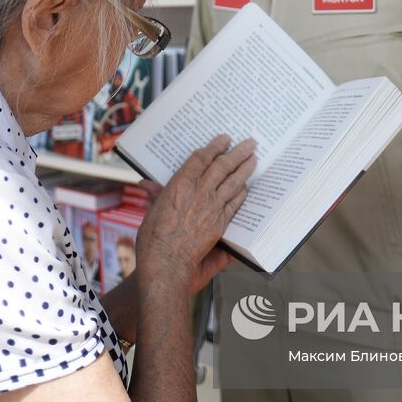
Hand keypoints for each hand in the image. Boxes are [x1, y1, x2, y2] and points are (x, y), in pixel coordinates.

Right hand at [136, 135, 254, 292]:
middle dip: (237, 152)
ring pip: (233, 182)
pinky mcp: (220, 222)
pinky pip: (235, 203)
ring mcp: (212, 207)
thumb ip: (156, 195)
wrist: (166, 262)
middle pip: (222, 166)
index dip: (214, 147)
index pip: (201, 159)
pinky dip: (241, 193)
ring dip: (245, 169)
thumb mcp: (151, 211)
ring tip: (254, 159)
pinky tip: (246, 188)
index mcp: (180, 184)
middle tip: (250, 143)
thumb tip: (147, 183)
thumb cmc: (153, 238)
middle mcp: (199, 192)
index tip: (224, 139)